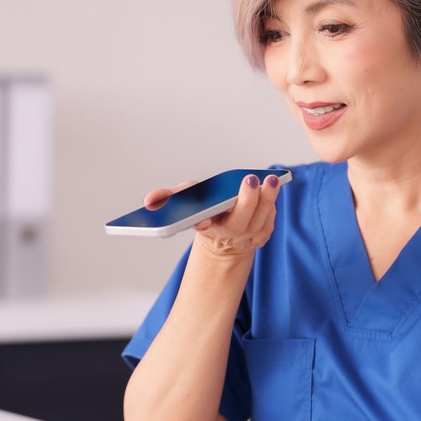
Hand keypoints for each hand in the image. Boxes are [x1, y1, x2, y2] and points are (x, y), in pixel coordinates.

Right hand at [145, 172, 282, 262]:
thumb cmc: (206, 213)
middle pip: (238, 223)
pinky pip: (269, 222)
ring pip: (259, 221)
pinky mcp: (261, 235)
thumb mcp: (185, 202)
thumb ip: (168, 197)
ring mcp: (246, 238)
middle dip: (245, 202)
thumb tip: (149, 200)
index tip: (203, 217)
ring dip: (266, 200)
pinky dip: (271, 206)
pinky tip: (271, 189)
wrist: (224, 241)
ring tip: (269, 179)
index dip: (202, 222)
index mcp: (206, 228)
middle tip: (250, 180)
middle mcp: (227, 235)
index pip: (202, 226)